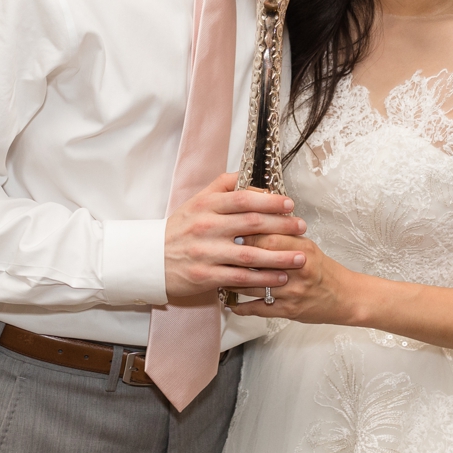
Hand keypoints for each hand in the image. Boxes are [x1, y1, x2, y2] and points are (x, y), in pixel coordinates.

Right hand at [164, 173, 307, 298]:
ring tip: (301, 256)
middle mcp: (206, 227)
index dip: (269, 200)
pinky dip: (262, 279)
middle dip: (282, 226)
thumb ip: (223, 185)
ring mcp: (206, 252)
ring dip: (279, 256)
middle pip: (251, 224)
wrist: (149, 259)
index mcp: (206, 205)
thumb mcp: (197, 200)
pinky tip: (279, 278)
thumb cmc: (181, 228)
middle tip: (302, 227)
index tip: (289, 204)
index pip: (242, 199)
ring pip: (250, 254)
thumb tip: (249, 174)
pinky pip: (240, 278)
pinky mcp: (205, 276)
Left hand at [225, 233, 358, 324]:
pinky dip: (241, 307)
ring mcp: (293, 292)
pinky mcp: (288, 311)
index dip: (248, 233)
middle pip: (260, 259)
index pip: (270, 237)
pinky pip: (258, 309)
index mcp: (304, 249)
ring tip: (217, 275)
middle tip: (216, 251)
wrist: (345, 297)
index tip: (230, 229)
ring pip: (254, 285)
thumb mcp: (309, 247)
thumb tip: (257, 220)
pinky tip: (229, 303)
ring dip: (232, 281)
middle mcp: (298, 269)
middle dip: (236, 255)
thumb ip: (285, 236)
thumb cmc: (324, 270)